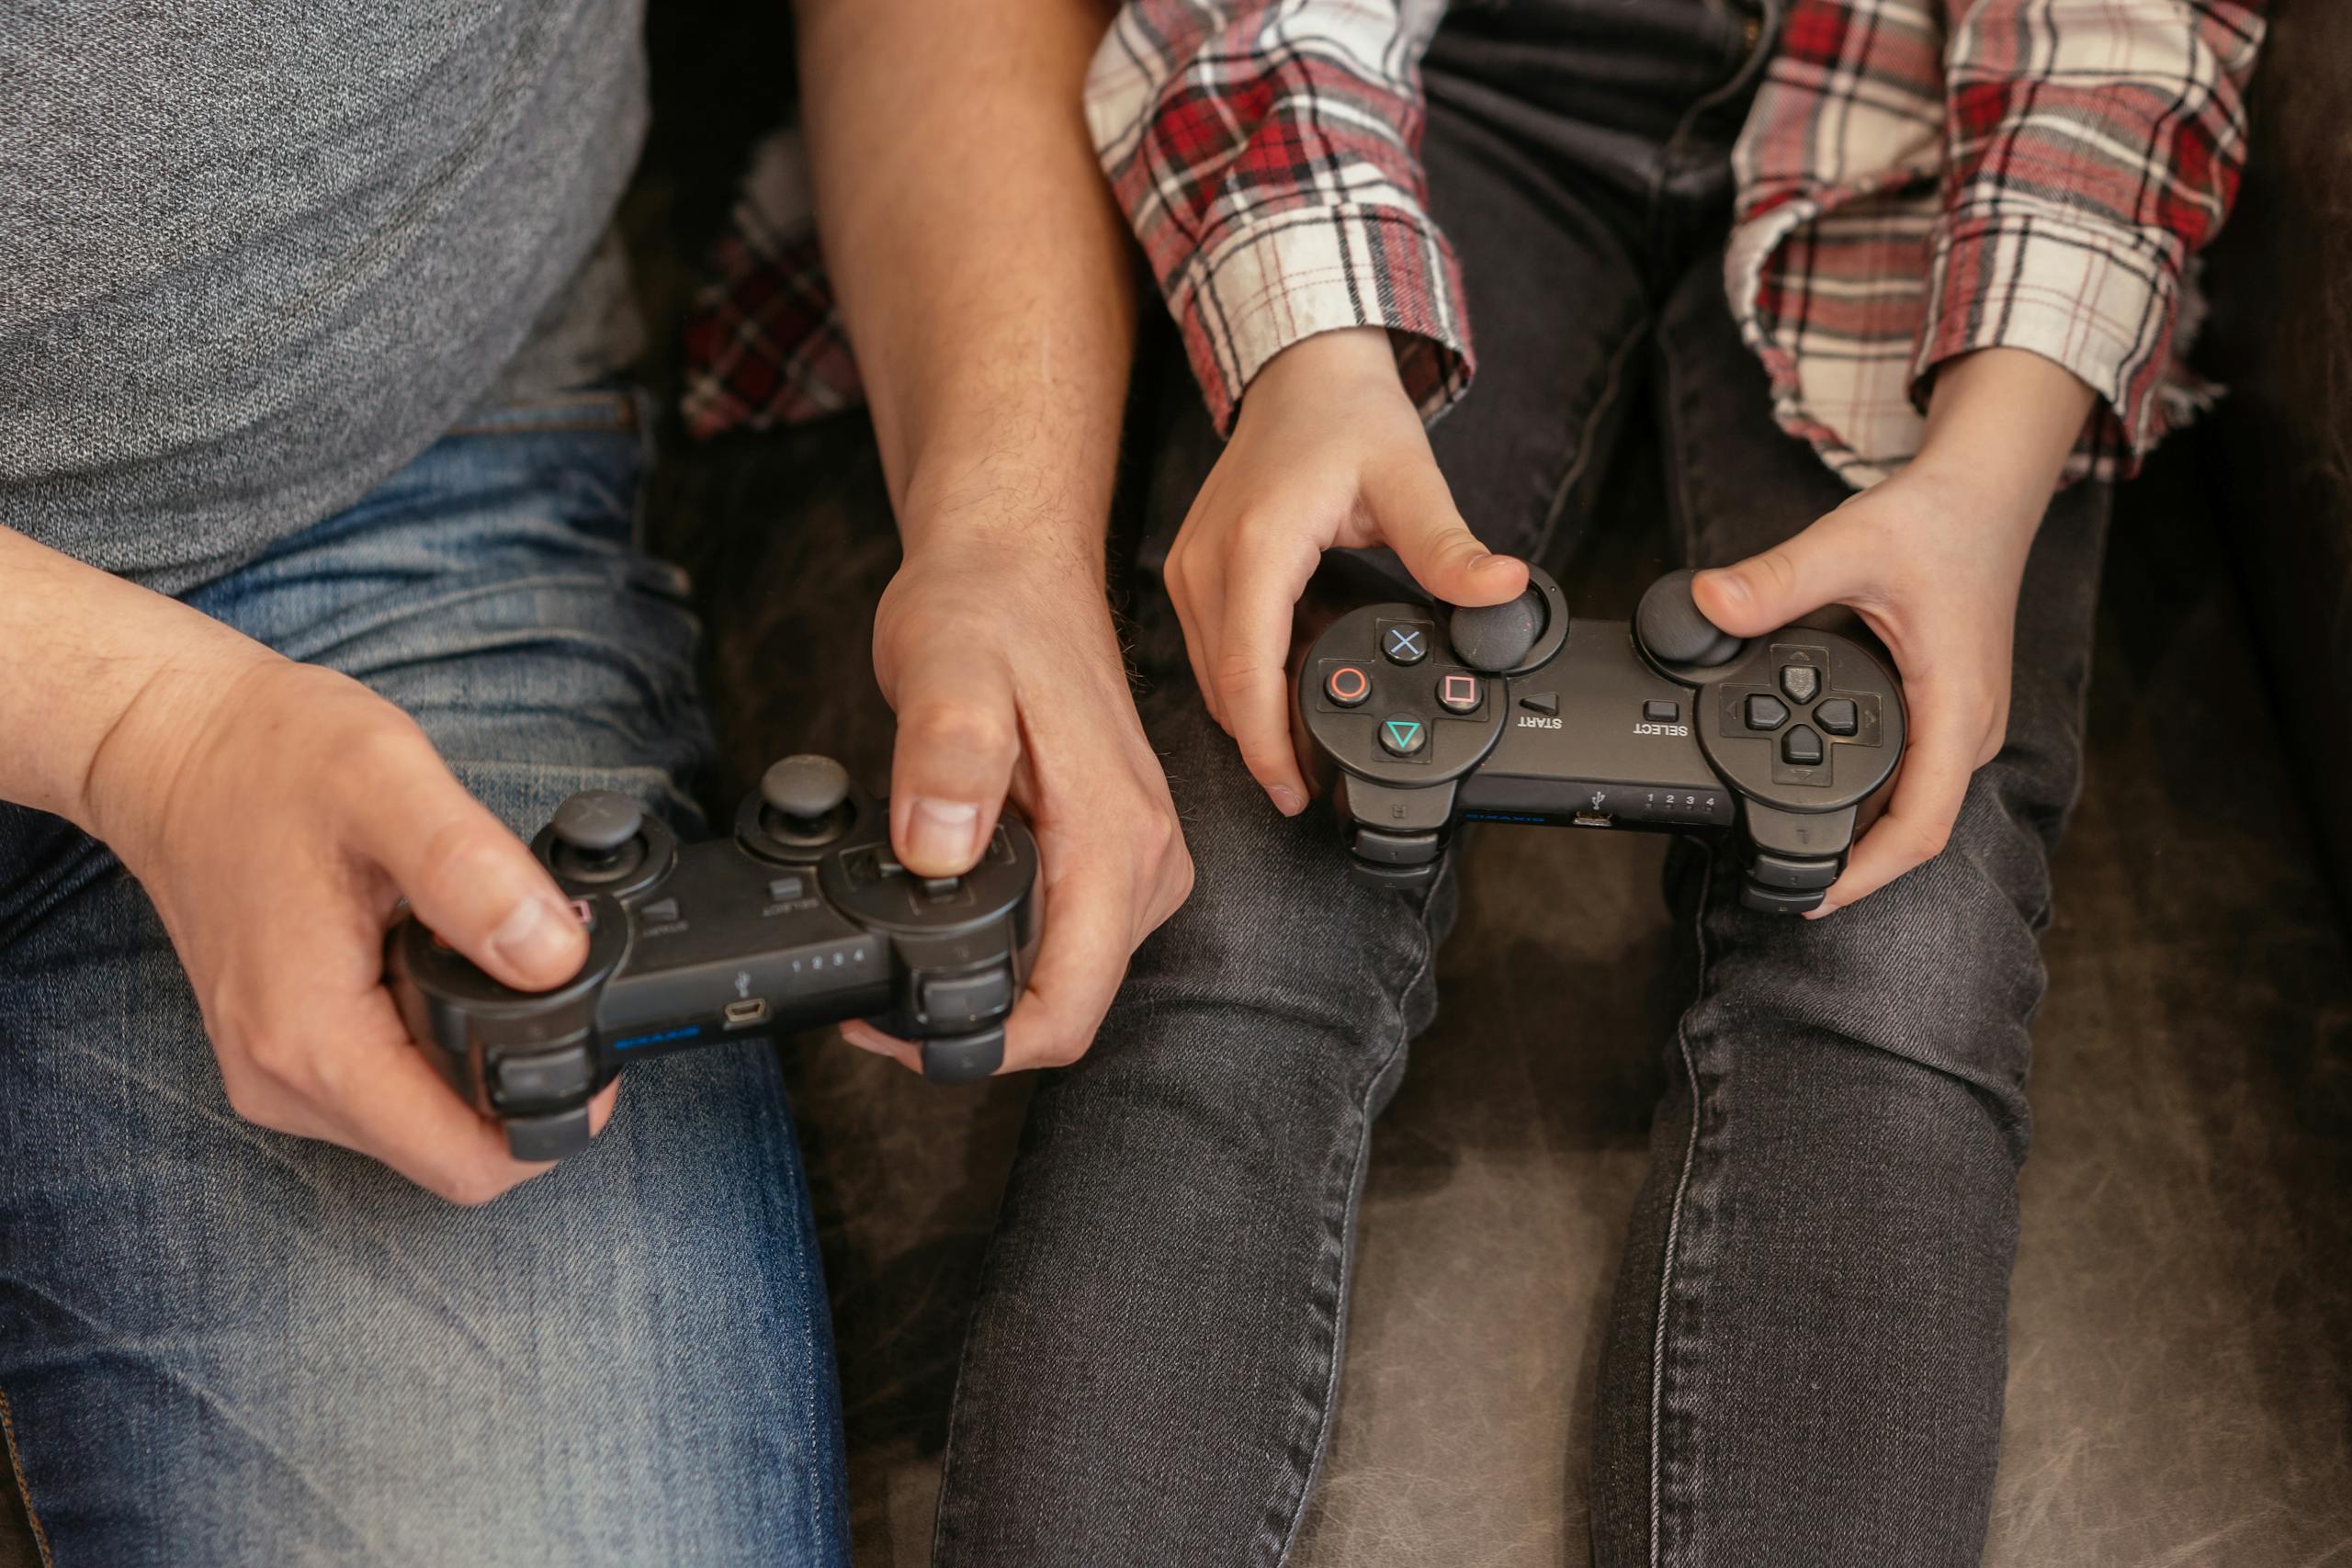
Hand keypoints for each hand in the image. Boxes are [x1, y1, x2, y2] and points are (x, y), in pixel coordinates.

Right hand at [89, 649, 609, 1202]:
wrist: (176, 744)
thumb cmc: (271, 755)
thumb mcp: (389, 783)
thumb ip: (475, 875)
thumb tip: (556, 959)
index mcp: (313, 1038)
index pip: (466, 1163)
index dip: (554, 1118)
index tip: (595, 1045)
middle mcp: (283, 1079)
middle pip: (452, 1151)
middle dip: (520, 1085)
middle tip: (546, 979)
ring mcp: (276, 1072)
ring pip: (422, 1123)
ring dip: (475, 1063)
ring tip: (484, 959)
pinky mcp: (281, 1050)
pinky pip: (388, 1086)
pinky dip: (433, 1042)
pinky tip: (439, 966)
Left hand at [840, 536, 1192, 1071]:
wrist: (1017, 563)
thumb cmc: (987, 605)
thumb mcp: (947, 663)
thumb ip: (948, 754)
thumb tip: (939, 850)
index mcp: (1116, 837)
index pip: (1069, 1008)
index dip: (979, 1047)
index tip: (896, 1031)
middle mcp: (1145, 859)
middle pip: (1068, 1005)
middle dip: (972, 1022)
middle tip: (875, 999)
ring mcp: (1136, 859)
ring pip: (1066, 978)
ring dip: (987, 985)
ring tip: (900, 950)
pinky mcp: (1112, 852)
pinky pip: (1064, 936)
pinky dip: (1004, 944)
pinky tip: (945, 912)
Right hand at [1163, 327, 1527, 812]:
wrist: (1303, 371)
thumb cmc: (1347, 417)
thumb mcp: (1410, 479)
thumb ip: (1451, 546)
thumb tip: (1504, 590)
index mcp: (1256, 547)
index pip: (1247, 674)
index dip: (1268, 746)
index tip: (1294, 790)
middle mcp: (1207, 561)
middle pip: (1223, 688)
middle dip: (1264, 744)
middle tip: (1311, 786)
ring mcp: (1191, 567)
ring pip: (1210, 674)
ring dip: (1252, 715)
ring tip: (1305, 744)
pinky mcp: (1192, 569)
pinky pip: (1210, 647)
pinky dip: (1243, 678)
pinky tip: (1289, 686)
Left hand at [1690, 349, 2097, 915]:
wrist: (1983, 491)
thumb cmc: (1937, 520)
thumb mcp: (1849, 544)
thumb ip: (1775, 580)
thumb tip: (1707, 604)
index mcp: (1956, 708)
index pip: (1921, 825)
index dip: (1866, 874)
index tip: (1812, 898)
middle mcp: (1967, 729)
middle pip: (1915, 829)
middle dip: (1852, 865)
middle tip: (1777, 882)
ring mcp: (1961, 724)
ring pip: (1914, 805)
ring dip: (1860, 834)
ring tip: (1788, 851)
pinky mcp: (1947, 711)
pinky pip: (1912, 776)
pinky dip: (1868, 796)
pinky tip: (1817, 796)